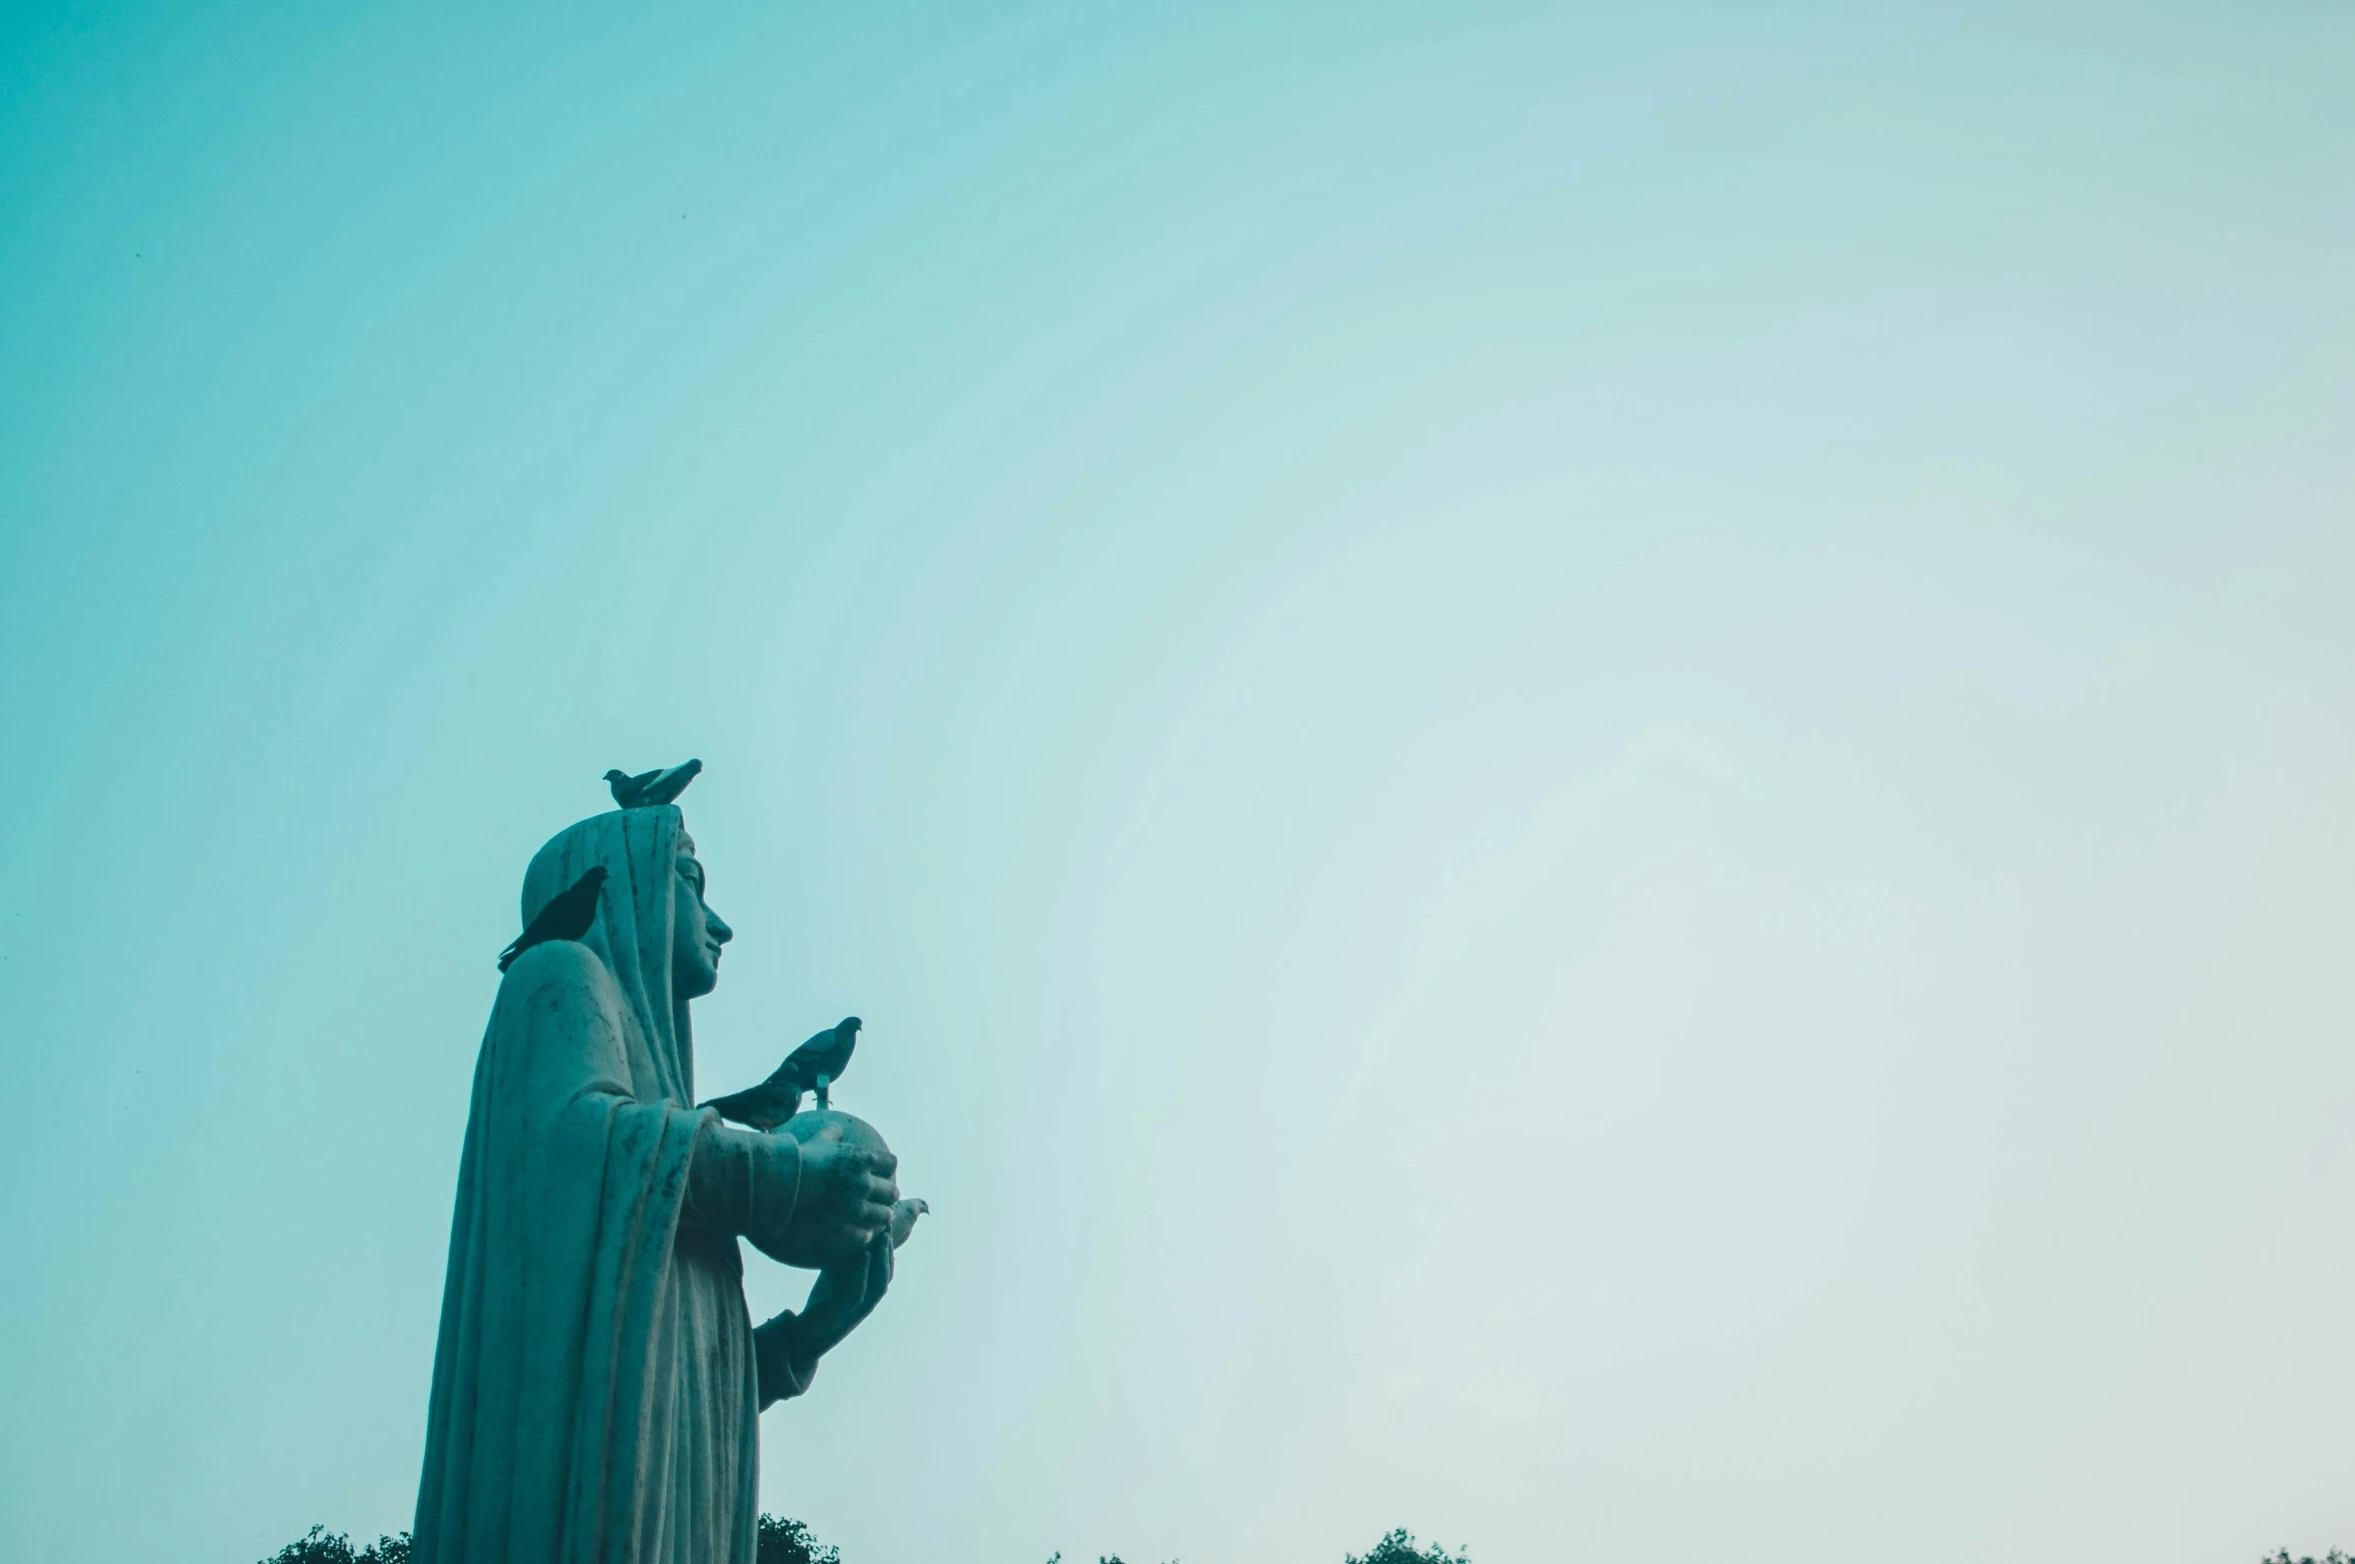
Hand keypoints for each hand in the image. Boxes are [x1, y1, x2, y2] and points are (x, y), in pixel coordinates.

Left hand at [750, 1236, 893, 1406]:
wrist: (800, 1338)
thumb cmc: (819, 1308)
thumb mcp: (834, 1280)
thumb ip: (844, 1263)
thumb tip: (847, 1233)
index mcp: (866, 1295)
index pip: (885, 1270)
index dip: (889, 1248)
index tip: (888, 1222)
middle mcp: (865, 1304)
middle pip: (886, 1275)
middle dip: (889, 1249)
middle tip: (889, 1223)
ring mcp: (855, 1311)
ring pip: (878, 1285)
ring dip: (883, 1260)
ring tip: (882, 1237)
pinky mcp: (841, 1316)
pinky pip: (857, 1293)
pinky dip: (862, 1273)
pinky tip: (864, 1255)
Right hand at [779, 1134, 896, 1264]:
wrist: (782, 1182)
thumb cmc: (800, 1160)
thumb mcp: (818, 1141)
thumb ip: (832, 1134)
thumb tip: (837, 1128)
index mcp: (862, 1159)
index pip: (890, 1164)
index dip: (887, 1169)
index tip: (883, 1172)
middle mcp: (863, 1182)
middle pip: (891, 1192)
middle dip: (889, 1195)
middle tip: (885, 1198)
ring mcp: (855, 1205)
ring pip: (884, 1215)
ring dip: (882, 1216)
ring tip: (881, 1217)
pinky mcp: (844, 1224)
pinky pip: (867, 1233)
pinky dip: (867, 1233)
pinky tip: (865, 1232)